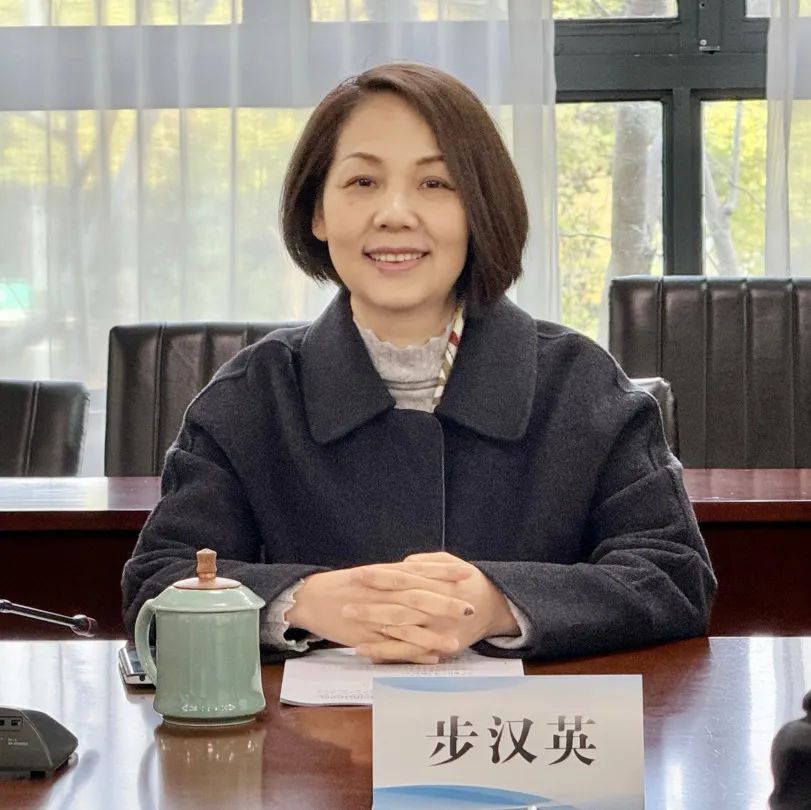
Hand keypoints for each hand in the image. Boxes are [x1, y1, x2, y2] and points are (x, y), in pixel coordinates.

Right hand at [284, 563, 475, 663]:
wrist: (312, 598)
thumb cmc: (344, 585)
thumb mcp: (372, 574)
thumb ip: (397, 574)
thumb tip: (421, 570)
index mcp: (384, 576)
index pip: (419, 571)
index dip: (443, 572)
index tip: (466, 573)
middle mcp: (382, 594)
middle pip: (417, 598)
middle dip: (444, 604)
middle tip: (469, 608)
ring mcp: (374, 616)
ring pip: (407, 627)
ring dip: (432, 635)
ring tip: (455, 643)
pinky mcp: (366, 637)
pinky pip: (392, 647)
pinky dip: (411, 653)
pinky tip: (430, 658)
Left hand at [349, 551, 518, 662]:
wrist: (495, 608)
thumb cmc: (469, 582)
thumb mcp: (452, 563)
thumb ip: (429, 562)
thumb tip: (404, 563)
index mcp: (437, 584)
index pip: (403, 579)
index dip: (380, 576)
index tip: (358, 573)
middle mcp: (436, 609)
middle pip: (399, 607)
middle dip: (371, 605)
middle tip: (345, 603)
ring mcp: (436, 631)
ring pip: (402, 632)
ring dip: (375, 631)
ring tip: (350, 628)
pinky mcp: (437, 648)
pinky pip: (409, 653)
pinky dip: (386, 652)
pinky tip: (365, 650)